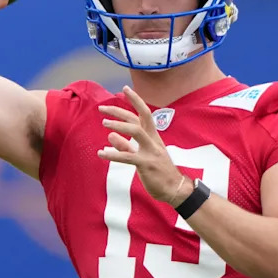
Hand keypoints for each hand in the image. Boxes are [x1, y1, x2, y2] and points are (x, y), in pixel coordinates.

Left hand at [97, 86, 187, 204]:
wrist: (175, 189)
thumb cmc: (159, 172)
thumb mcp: (142, 156)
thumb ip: (126, 146)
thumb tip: (110, 136)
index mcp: (153, 137)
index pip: (144, 113)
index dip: (135, 100)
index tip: (125, 89)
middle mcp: (153, 140)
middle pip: (138, 117)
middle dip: (120, 110)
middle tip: (102, 108)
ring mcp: (151, 151)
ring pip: (136, 131)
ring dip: (119, 125)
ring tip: (104, 122)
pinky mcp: (147, 164)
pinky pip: (128, 156)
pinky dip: (113, 154)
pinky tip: (101, 154)